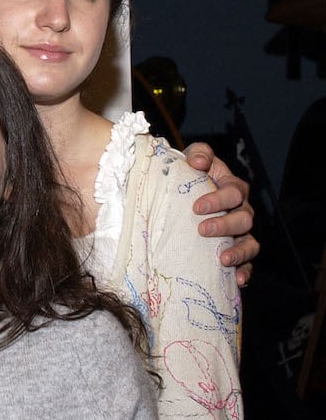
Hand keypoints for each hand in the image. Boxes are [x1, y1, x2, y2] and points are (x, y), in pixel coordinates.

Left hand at [184, 141, 257, 285]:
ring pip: (250, 243)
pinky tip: (237, 280)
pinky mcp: (236, 250)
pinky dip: (244, 272)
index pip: (234, 192)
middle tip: (202, 230)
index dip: (218, 200)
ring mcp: (240, 232)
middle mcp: (241, 210)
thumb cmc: (190, 173)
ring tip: (222, 259)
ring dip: (238, 252)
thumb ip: (198, 153)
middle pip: (244, 219)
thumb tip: (197, 162)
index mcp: (232, 187)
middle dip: (224, 225)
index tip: (196, 207)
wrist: (183, 190)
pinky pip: (248, 263)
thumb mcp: (193, 158)